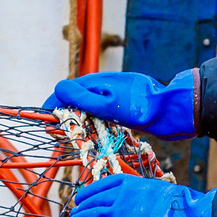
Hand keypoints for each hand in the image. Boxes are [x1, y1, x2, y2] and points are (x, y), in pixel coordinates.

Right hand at [46, 70, 196, 138]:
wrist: (172, 111)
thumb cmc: (141, 108)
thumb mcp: (108, 104)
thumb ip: (82, 98)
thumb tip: (58, 88)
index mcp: (96, 83)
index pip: (65, 91)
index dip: (52, 107)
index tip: (45, 123)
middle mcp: (103, 86)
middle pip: (74, 98)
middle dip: (62, 114)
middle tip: (55, 133)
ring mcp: (113, 95)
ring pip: (88, 106)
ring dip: (77, 118)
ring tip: (69, 134)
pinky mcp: (123, 105)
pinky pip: (101, 112)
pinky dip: (92, 121)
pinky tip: (93, 131)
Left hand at [68, 175, 215, 216]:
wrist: (183, 210)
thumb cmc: (177, 203)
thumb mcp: (157, 190)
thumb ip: (144, 196)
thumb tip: (140, 207)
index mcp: (130, 181)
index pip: (102, 185)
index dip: (88, 193)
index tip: (81, 197)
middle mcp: (121, 194)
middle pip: (93, 200)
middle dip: (81, 209)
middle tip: (74, 216)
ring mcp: (120, 210)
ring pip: (91, 215)